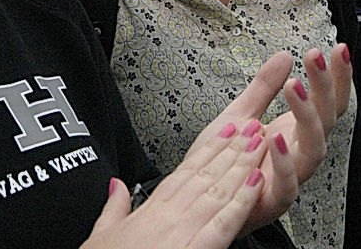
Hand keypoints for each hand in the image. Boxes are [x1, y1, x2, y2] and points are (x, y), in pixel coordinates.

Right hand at [82, 122, 269, 248]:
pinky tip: (256, 183)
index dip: (209, 149)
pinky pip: (224, 223)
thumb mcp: (102, 235)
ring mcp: (182, 231)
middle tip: (251, 125)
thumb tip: (116, 184)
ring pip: (218, 191)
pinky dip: (242, 201)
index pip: (186, 171)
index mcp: (151, 211)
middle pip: (206, 174)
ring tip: (258, 142)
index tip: (226, 131)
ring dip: (242, 165)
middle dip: (232, 149)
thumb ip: (113, 207)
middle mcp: (169, 215)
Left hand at [183, 46, 353, 230]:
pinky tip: (276, 136)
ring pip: (315, 148)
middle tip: (315, 56)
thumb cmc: (225, 161)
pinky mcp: (273, 201)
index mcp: (296, 132)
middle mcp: (299, 153)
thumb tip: (284, 55)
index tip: (338, 49)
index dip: (337, 77)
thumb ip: (262, 88)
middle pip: (327, 118)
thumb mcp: (240, 114)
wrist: (201, 200)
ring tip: (294, 86)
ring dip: (307, 115)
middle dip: (326, 86)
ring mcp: (291, 177)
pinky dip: (285, 161)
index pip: (327, 102)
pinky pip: (288, 184)